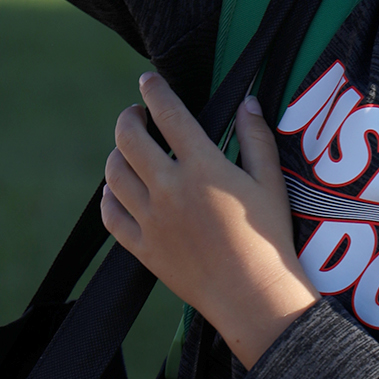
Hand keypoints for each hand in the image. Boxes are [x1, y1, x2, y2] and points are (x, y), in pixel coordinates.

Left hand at [101, 72, 317, 367]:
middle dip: (129, 118)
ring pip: (114, 174)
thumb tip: (247, 101)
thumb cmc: (268, 238)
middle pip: (129, 138)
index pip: (169, 114)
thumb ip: (257, 137)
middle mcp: (170, 189)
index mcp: (203, 167)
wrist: (253, 297)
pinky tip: (118, 190)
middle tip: (136, 115)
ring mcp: (152, 220)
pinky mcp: (143, 248)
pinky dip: (108, 197)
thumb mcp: (270, 182)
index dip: (154, 91)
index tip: (147, 81)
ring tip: (128, 150)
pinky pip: (111, 215)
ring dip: (117, 154)